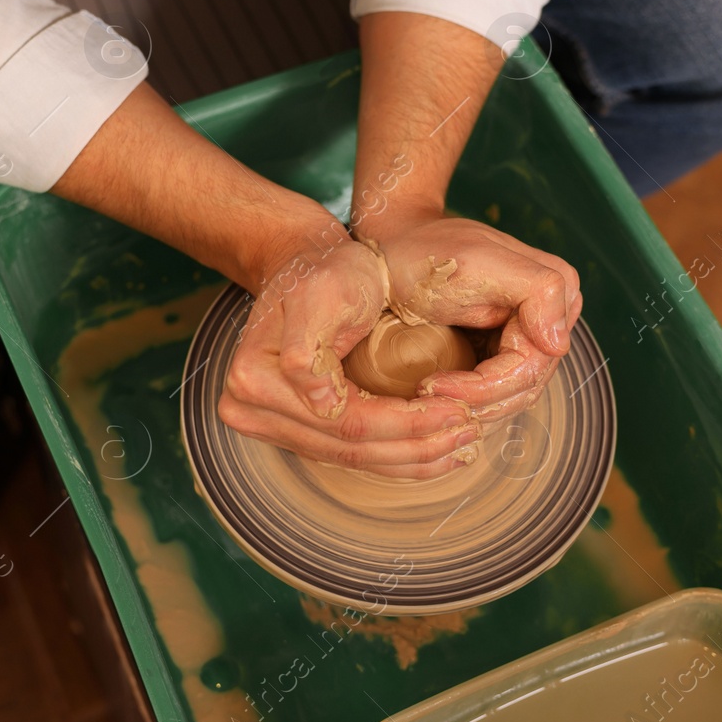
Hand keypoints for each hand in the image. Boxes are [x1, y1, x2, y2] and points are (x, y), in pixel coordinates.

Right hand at [216, 228, 480, 478]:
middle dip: (418, 446)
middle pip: (350, 448)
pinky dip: (398, 456)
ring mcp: (269, 426)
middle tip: (470, 432)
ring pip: (354, 460)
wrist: (304, 261)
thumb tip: (320, 403)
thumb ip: (309, 349)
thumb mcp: (323, 294)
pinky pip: (350, 454)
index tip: (459, 411)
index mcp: (254, 382)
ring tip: (463, 446)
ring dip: (414, 459)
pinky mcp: (294, 430)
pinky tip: (437, 450)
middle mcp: (251, 412)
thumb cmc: (324, 270)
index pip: (348, 421)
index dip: (409, 423)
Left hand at [357, 210, 580, 423]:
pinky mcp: (503, 351)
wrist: (396, 248)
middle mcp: (551, 318)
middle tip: (425, 397)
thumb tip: (559, 344)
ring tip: (428, 399)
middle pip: (524, 387)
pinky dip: (470, 403)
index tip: (431, 385)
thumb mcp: (481, 262)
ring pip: (512, 397)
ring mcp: (529, 336)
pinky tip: (439, 399)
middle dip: (475, 401)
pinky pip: (498, 392)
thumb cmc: (431, 252)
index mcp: (557, 294)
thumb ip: (538, 291)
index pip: (530, 367)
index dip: (483, 388)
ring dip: (472, 408)